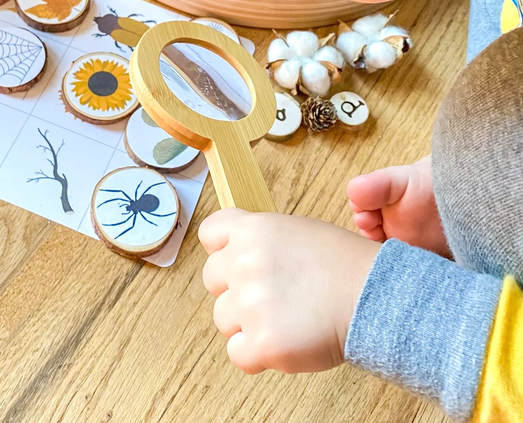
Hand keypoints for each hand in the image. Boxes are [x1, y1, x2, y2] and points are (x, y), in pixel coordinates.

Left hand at [199, 210, 379, 374]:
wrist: (375, 296)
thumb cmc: (343, 265)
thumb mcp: (296, 229)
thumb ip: (260, 239)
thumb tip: (236, 252)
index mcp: (252, 230)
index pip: (210, 233)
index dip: (221, 250)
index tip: (236, 261)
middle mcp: (244, 262)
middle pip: (212, 280)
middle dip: (234, 289)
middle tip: (270, 296)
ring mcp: (250, 303)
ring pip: (223, 319)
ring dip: (247, 323)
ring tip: (284, 318)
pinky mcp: (263, 342)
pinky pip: (237, 354)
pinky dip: (256, 355)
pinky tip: (283, 341)